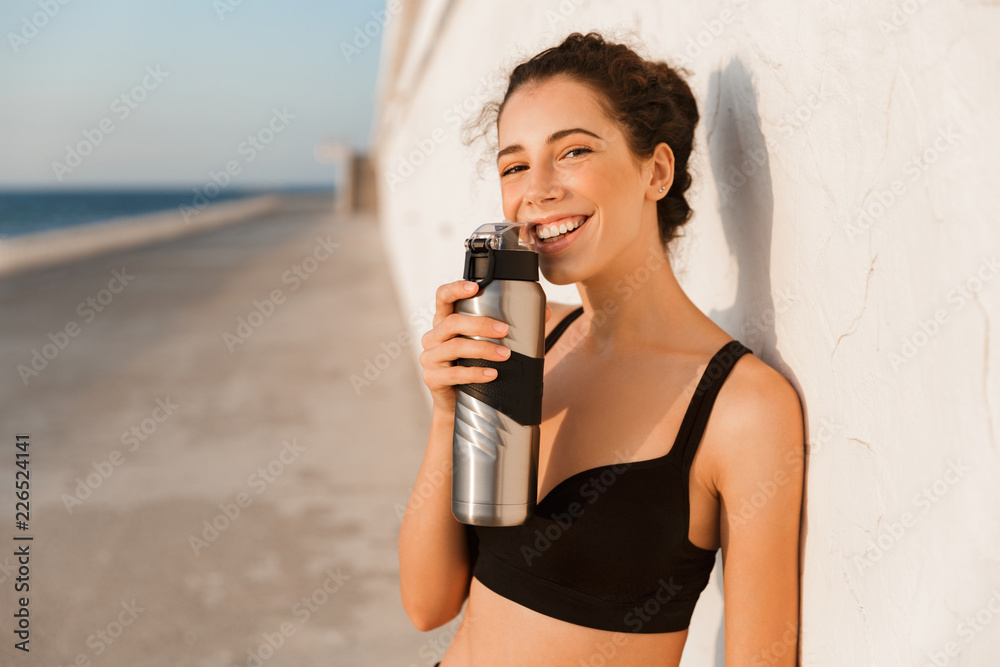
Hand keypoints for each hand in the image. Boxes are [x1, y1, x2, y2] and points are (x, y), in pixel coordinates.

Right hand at [419, 281, 551, 413]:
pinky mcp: (432, 378)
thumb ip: (511, 326)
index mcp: (444, 321)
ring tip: (504, 355)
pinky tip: (491, 373)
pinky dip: (475, 373)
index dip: (455, 289)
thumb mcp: (487, 344)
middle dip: (480, 324)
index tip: (475, 287)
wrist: (458, 402)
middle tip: (504, 330)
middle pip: (452, 322)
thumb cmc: (473, 365)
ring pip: (454, 347)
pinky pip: (454, 373)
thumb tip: (544, 312)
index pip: (443, 297)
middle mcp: (433, 336)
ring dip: (482, 349)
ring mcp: (430, 358)